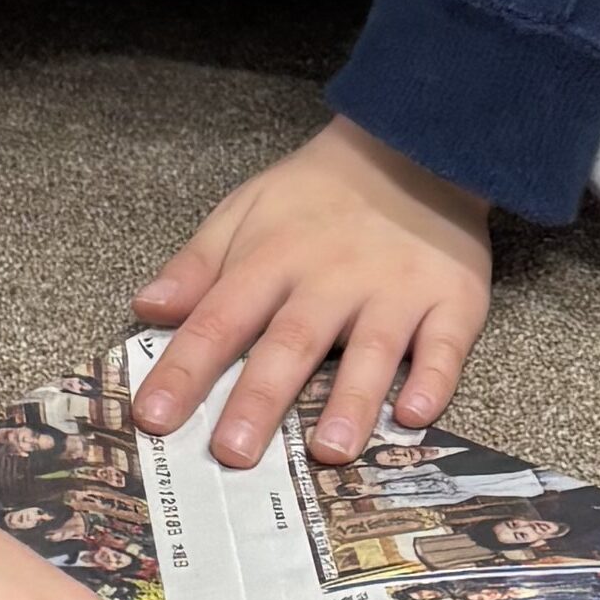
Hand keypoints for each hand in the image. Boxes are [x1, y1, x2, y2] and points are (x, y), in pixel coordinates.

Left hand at [132, 114, 491, 470]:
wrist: (414, 145)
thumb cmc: (319, 192)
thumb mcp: (247, 209)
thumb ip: (198, 264)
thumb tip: (146, 309)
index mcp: (274, 258)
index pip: (219, 319)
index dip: (185, 369)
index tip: (154, 417)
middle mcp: (333, 278)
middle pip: (292, 342)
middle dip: (260, 398)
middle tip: (233, 454)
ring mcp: (396, 289)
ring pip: (371, 350)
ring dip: (350, 401)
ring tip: (330, 451)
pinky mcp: (452, 297)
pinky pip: (445, 344)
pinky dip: (434, 379)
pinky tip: (415, 415)